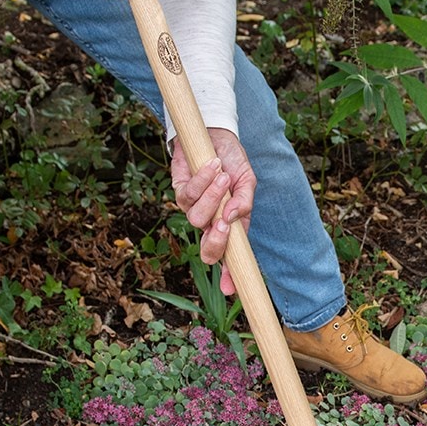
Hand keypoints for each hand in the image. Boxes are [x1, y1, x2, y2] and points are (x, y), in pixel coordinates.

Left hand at [171, 129, 255, 295]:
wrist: (215, 135)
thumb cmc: (233, 162)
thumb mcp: (247, 181)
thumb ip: (245, 202)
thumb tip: (233, 217)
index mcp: (230, 227)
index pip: (229, 258)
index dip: (229, 275)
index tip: (232, 290)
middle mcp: (210, 223)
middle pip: (207, 251)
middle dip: (215, 241)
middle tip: (224, 225)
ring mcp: (193, 209)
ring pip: (197, 219)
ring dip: (212, 197)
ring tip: (224, 177)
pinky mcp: (179, 192)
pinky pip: (187, 195)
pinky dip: (202, 180)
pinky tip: (212, 165)